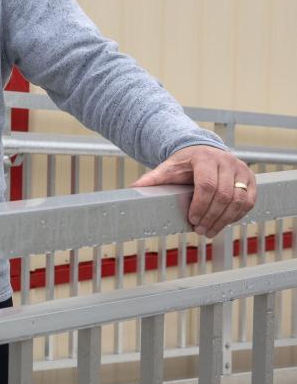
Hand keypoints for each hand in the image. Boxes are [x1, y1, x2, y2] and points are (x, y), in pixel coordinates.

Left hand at [132, 145, 255, 238]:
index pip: (207, 185)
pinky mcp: (251, 179)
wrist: (203, 151)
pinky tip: (224, 223)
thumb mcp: (167, 168)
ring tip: (210, 232)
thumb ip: (152, 179)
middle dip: (211, 217)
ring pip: (239, 201)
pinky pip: (249, 201)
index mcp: (205, 158)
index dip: (200, 205)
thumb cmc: (184, 163)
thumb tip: (132, 189)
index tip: (192, 220)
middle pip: (224, 195)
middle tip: (200, 231)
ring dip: (225, 220)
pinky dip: (237, 216)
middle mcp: (227, 161)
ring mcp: (242, 170)